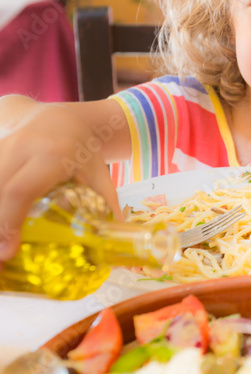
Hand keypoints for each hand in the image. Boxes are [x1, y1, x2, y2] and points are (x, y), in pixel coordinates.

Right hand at [0, 103, 121, 260]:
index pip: (20, 190)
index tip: (6, 252)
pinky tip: (1, 222)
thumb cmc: (81, 149)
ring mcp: (2, 142)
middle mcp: (22, 145)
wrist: (59, 116)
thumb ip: (107, 206)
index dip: (8, 222)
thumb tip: (116, 243)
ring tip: (0, 243)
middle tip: (0, 258)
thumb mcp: (98, 174)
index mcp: (52, 154)